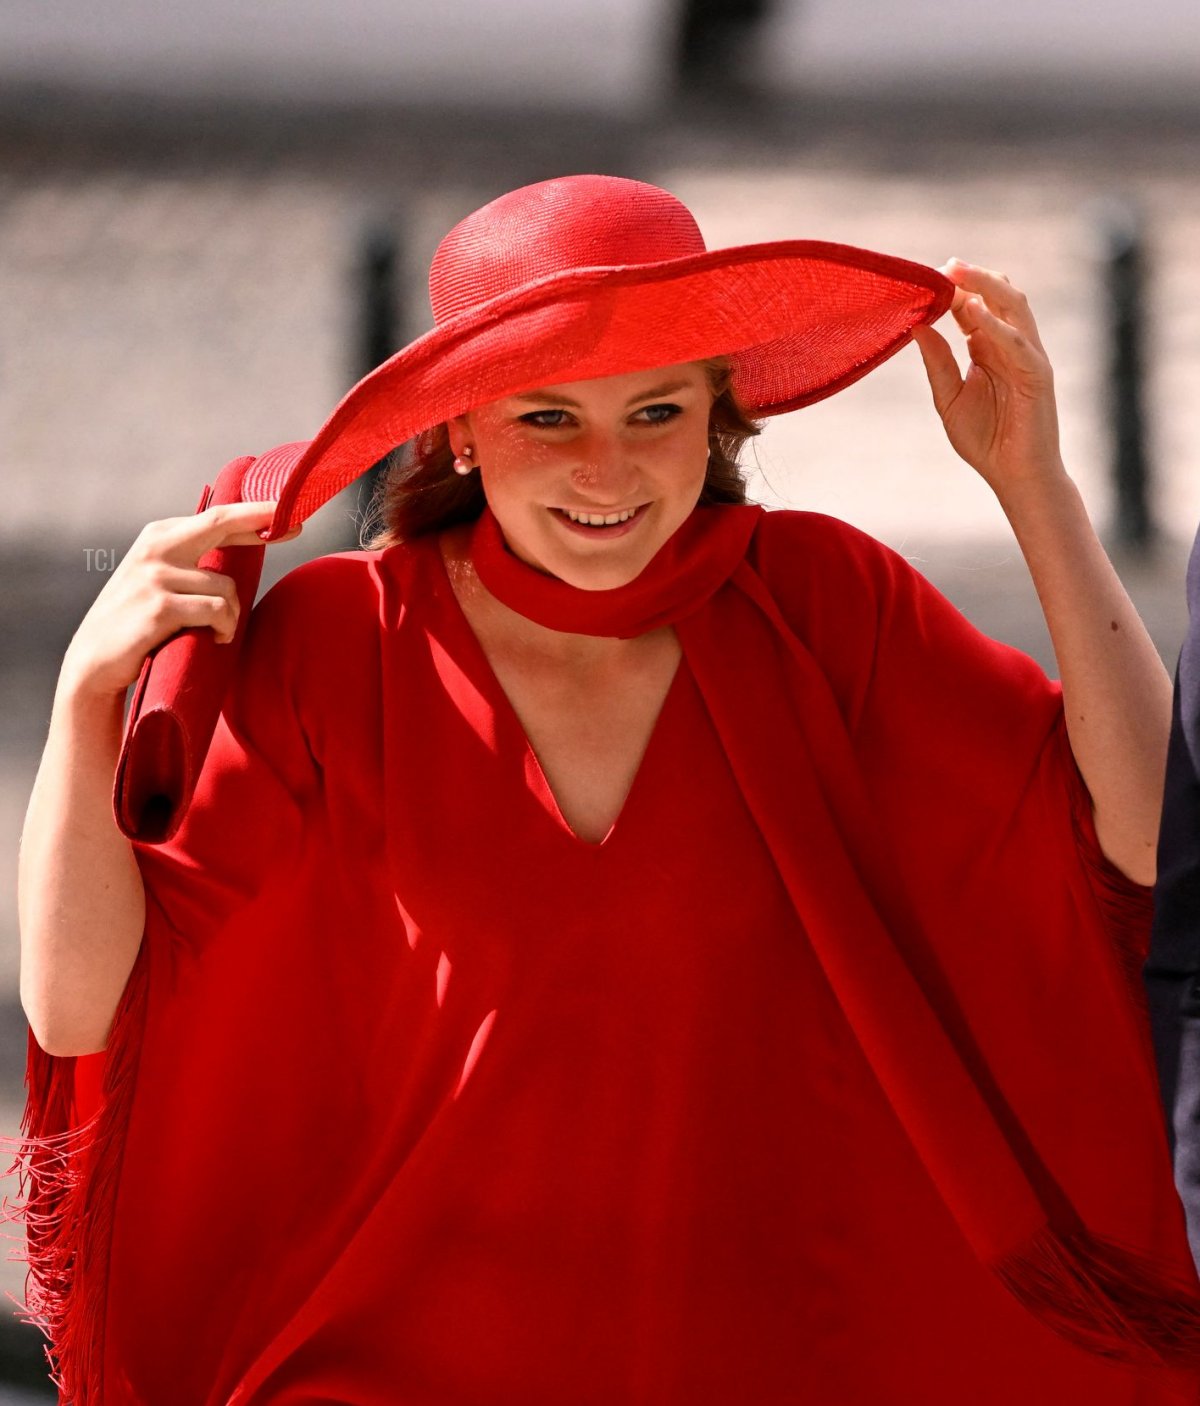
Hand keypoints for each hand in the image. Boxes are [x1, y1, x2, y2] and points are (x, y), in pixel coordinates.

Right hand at [59, 501, 301, 700]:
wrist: (96, 661)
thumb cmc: (138, 622)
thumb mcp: (160, 579)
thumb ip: (191, 560)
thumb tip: (242, 543)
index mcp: (159, 537)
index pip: (215, 518)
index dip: (254, 515)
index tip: (285, 513)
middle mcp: (156, 548)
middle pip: (220, 522)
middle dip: (261, 520)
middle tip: (298, 528)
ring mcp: (156, 576)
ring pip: (226, 587)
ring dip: (232, 617)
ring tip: (218, 632)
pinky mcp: (160, 606)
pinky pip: (216, 612)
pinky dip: (224, 629)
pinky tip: (214, 639)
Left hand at [911, 261, 1065, 501]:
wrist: (1015, 475)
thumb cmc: (985, 440)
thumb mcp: (948, 398)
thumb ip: (937, 363)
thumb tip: (917, 327)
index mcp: (988, 349)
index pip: (973, 308)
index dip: (954, 291)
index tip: (928, 276)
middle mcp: (1009, 346)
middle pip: (996, 298)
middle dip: (972, 279)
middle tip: (945, 265)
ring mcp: (1027, 356)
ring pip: (1013, 307)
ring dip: (987, 287)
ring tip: (960, 273)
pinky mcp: (1038, 373)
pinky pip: (1018, 341)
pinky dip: (996, 325)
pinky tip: (975, 312)